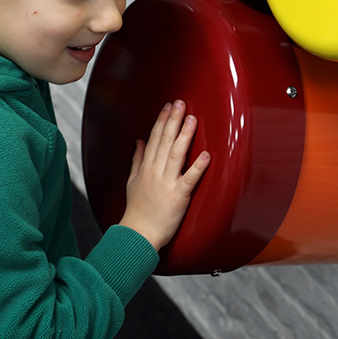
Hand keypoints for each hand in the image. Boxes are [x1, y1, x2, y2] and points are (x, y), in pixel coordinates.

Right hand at [118, 100, 210, 250]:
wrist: (138, 234)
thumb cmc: (137, 210)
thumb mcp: (132, 181)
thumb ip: (137, 159)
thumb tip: (138, 141)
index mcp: (146, 167)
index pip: (154, 138)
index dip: (162, 120)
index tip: (168, 106)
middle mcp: (155, 172)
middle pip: (165, 141)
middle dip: (174, 120)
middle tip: (181, 103)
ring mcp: (166, 183)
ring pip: (176, 154)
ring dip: (185, 135)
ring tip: (193, 119)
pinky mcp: (178, 196)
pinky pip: (189, 179)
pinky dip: (198, 167)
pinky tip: (205, 155)